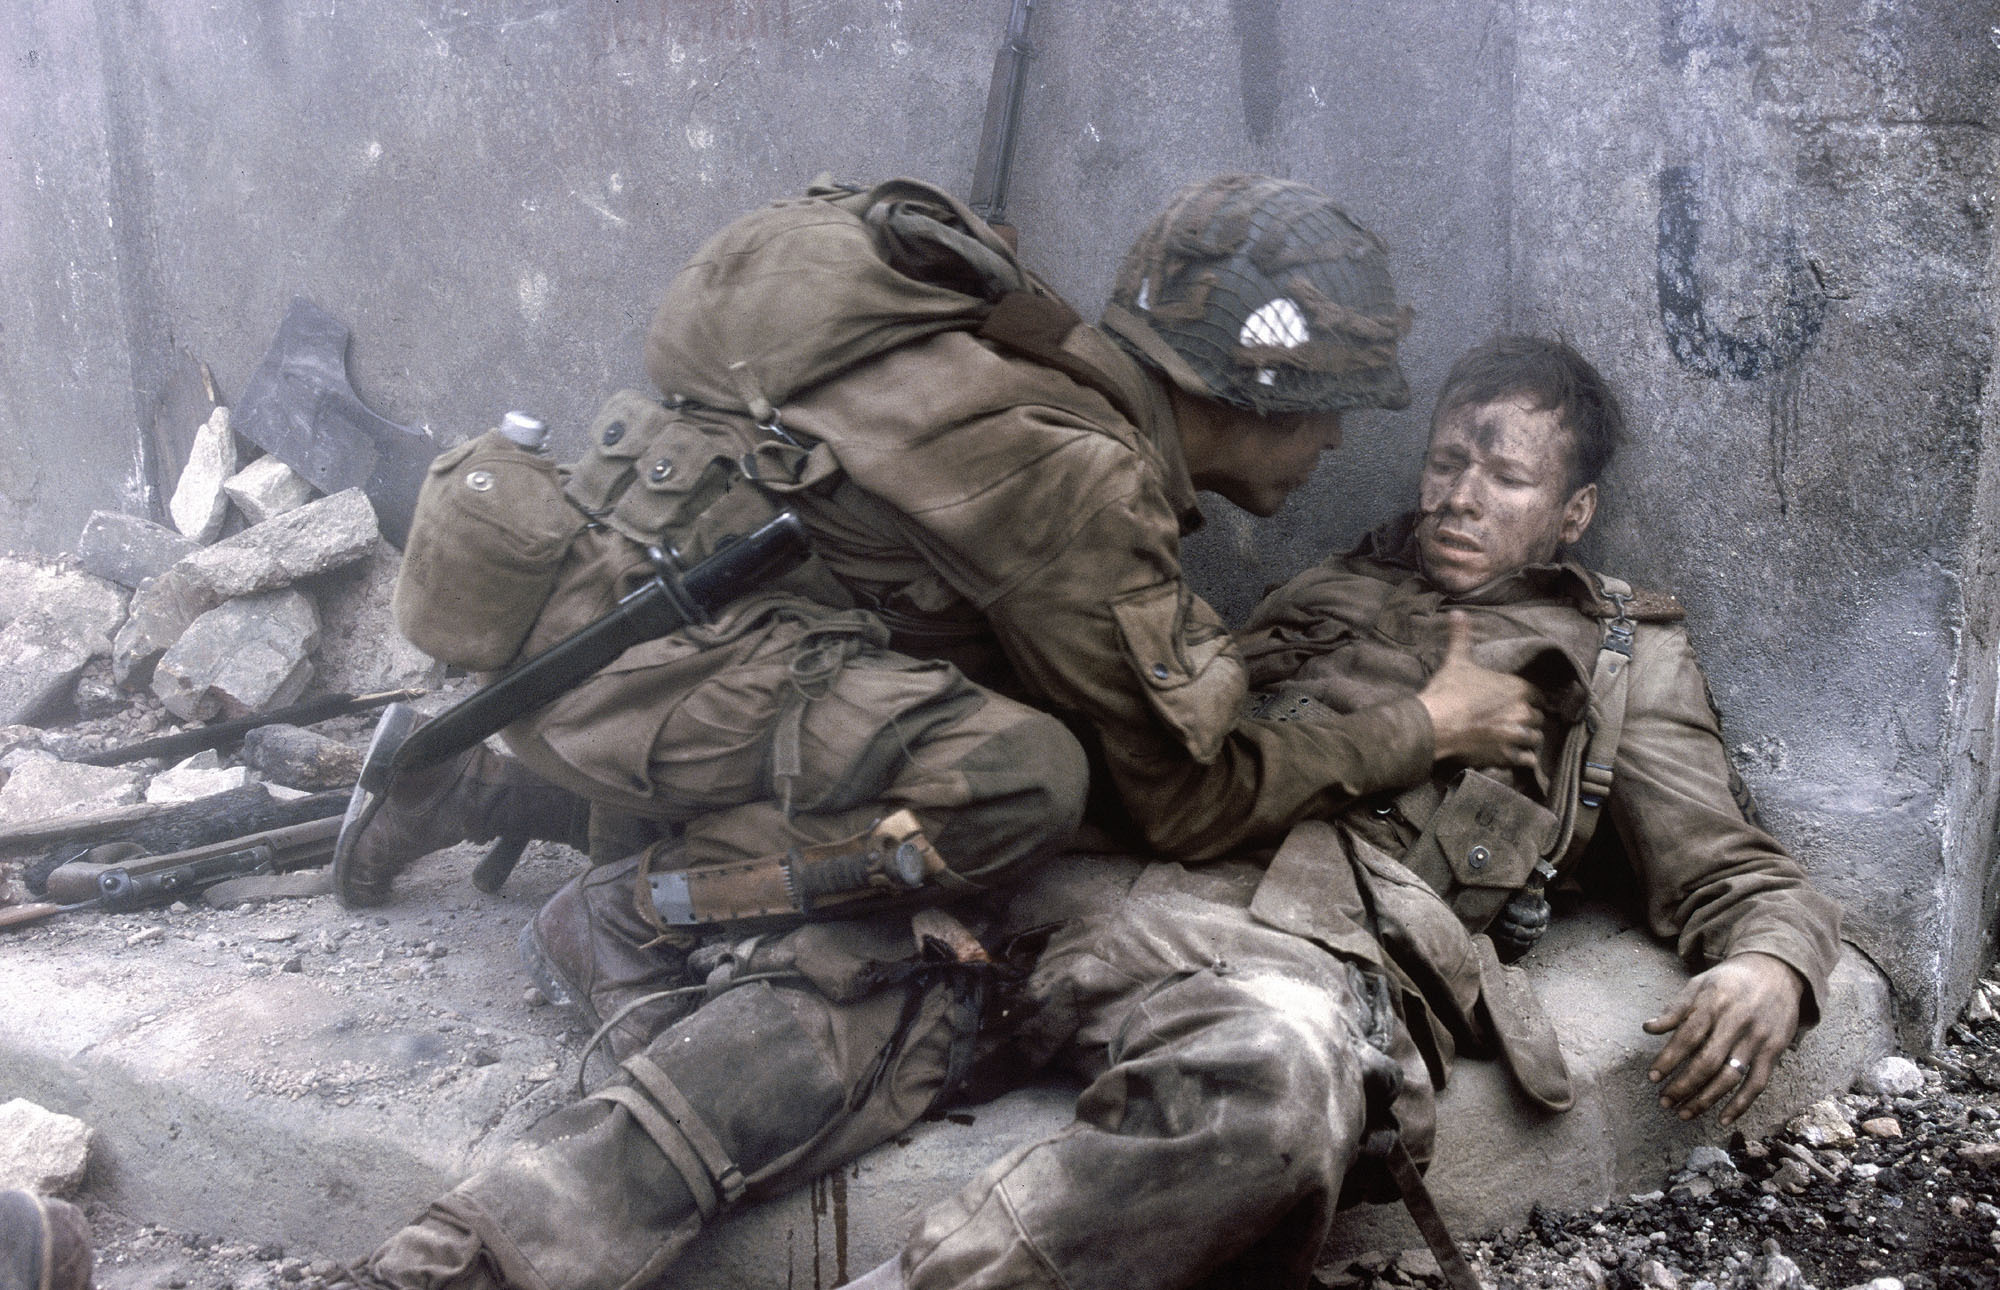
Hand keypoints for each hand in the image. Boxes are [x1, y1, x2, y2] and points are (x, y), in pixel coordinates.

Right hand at [1417, 612, 1542, 769]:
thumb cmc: (1448, 691)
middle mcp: (1522, 711)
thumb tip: (1457, 613)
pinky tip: (1516, 755)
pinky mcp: (1506, 755)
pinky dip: (1524, 758)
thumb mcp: (1457, 661)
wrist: (1434, 725)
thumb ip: (1462, 636)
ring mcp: (1516, 735)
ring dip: (1528, 738)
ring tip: (1516, 738)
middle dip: (1528, 718)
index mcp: (1517, 687)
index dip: (1528, 697)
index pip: (1538, 694)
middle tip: (1514, 720)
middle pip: (1538, 717)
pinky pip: (1528, 759)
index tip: (1518, 701)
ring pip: (1535, 738)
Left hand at [1643, 951, 1805, 1124]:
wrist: (1777, 972)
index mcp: (1714, 1003)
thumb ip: (1675, 1009)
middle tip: (1664, 1101)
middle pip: (1707, 1061)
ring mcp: (1758, 1039)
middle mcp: (1737, 1022)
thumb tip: (1648, 1028)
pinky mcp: (1774, 1052)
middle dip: (1683, 1085)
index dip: (1668, 1059)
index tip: (1652, 1078)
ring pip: (1730, 1077)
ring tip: (1684, 1113)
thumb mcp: (1699, 985)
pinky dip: (1740, 1105)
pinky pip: (1757, 1084)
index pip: (1687, 1037)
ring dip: (1705, 1100)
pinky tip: (1723, 1119)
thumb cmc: (1729, 981)